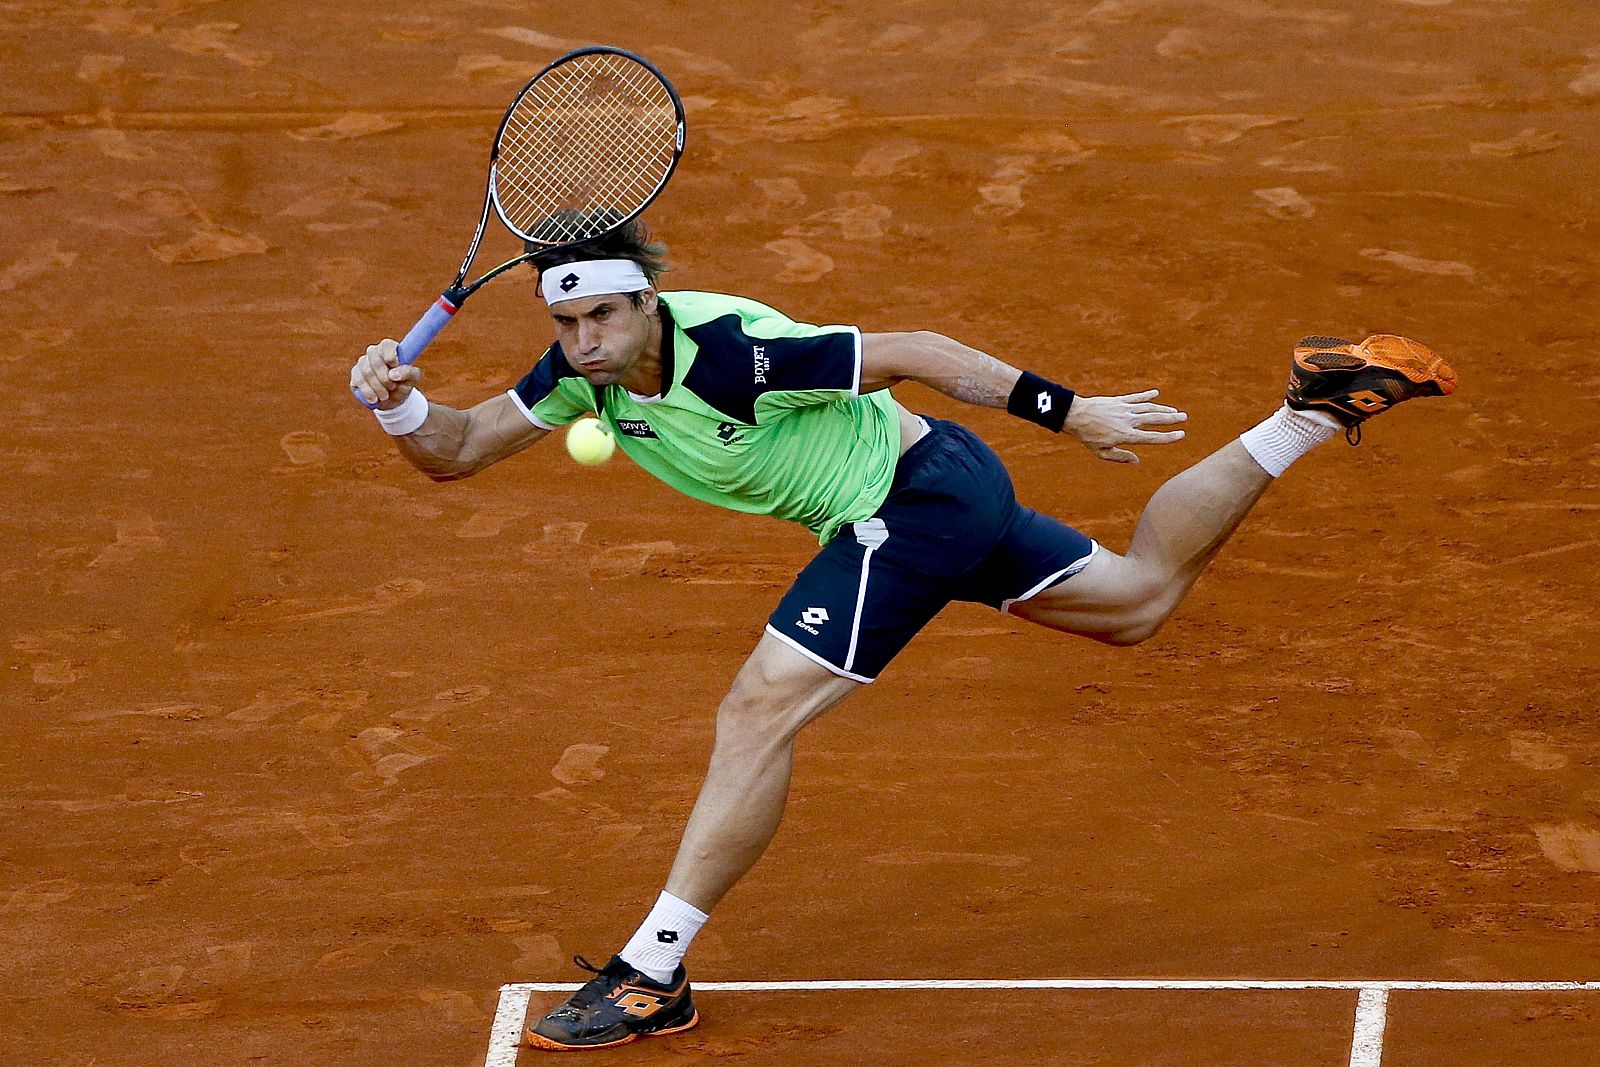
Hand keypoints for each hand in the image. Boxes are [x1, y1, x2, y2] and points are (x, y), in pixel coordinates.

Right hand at [350, 339, 422, 407]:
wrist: (393, 398)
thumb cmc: (404, 382)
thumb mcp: (413, 378)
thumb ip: (407, 373)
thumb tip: (393, 375)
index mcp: (390, 349)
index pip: (387, 345)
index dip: (390, 355)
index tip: (395, 366)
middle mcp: (374, 352)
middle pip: (375, 360)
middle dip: (384, 377)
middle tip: (392, 387)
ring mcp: (363, 362)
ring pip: (367, 372)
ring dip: (378, 387)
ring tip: (386, 396)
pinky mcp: (355, 374)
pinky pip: (359, 381)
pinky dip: (368, 392)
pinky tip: (375, 399)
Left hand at [1063, 389, 1186, 463]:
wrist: (1075, 415)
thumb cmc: (1087, 436)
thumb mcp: (1101, 452)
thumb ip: (1120, 456)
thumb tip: (1136, 461)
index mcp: (1126, 435)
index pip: (1152, 437)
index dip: (1168, 437)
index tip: (1181, 434)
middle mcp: (1128, 421)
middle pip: (1155, 419)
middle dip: (1171, 419)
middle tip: (1184, 418)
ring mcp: (1124, 409)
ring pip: (1149, 407)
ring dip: (1163, 409)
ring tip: (1175, 411)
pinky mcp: (1119, 400)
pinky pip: (1136, 397)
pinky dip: (1147, 395)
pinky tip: (1156, 393)